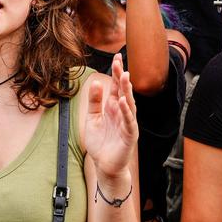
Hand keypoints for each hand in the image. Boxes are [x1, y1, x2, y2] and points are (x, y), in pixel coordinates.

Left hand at [84, 54, 137, 179]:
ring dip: (127, 90)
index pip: (116, 86)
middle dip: (121, 76)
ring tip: (124, 76)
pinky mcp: (129, 135)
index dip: (116, 72)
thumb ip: (94, 101)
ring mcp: (127, 123)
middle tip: (119, 61)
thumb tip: (96, 83)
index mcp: (113, 107)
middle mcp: (122, 112)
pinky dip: (127, 112)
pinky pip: (129, 121)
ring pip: (129, 103)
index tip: (116, 57)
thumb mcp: (92, 118)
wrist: (104, 165)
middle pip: (123, 91)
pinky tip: (124, 102)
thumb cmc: (100, 142)